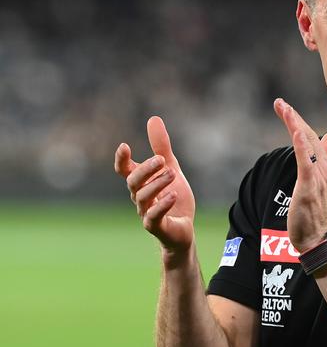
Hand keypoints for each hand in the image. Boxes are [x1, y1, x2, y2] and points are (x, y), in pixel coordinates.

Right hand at [114, 116, 195, 254]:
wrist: (184, 228)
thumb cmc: (173, 198)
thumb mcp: (170, 167)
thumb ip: (161, 146)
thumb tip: (153, 118)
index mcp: (141, 183)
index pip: (124, 171)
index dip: (121, 160)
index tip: (124, 146)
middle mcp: (139, 198)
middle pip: (133, 182)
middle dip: (146, 170)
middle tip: (161, 160)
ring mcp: (146, 213)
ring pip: (143, 198)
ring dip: (157, 184)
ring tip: (172, 174)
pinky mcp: (157, 227)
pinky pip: (153, 217)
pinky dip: (162, 205)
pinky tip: (173, 195)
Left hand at [274, 98, 326, 251]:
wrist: (317, 239)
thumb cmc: (315, 214)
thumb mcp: (319, 183)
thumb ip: (323, 160)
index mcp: (325, 167)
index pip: (310, 138)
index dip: (298, 122)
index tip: (285, 107)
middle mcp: (324, 168)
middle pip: (308, 136)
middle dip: (293, 118)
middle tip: (280, 102)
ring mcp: (318, 177)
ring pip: (306, 145)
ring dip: (295, 125)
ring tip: (285, 108)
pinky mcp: (310, 186)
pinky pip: (306, 163)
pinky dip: (301, 146)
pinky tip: (296, 132)